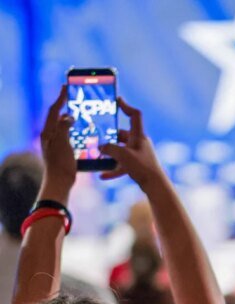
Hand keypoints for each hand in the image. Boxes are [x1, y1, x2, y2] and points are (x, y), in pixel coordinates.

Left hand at [40, 85, 75, 199]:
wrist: (60, 181)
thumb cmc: (61, 163)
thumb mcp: (62, 142)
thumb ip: (63, 126)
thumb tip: (68, 116)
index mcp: (48, 132)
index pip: (54, 110)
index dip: (61, 98)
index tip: (67, 87)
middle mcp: (50, 135)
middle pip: (57, 116)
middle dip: (66, 106)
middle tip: (76, 99)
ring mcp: (56, 143)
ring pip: (63, 125)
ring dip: (72, 118)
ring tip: (82, 114)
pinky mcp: (62, 150)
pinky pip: (68, 134)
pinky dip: (75, 129)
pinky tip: (84, 131)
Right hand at [100, 97, 163, 190]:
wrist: (155, 185)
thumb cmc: (142, 167)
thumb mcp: (123, 155)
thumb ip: (109, 148)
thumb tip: (100, 147)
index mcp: (139, 136)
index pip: (134, 115)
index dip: (126, 106)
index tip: (117, 100)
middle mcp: (139, 143)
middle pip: (123, 134)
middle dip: (110, 136)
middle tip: (96, 135)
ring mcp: (139, 155)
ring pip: (121, 150)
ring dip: (110, 153)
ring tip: (97, 154)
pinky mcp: (137, 166)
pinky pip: (122, 166)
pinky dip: (113, 169)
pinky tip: (102, 175)